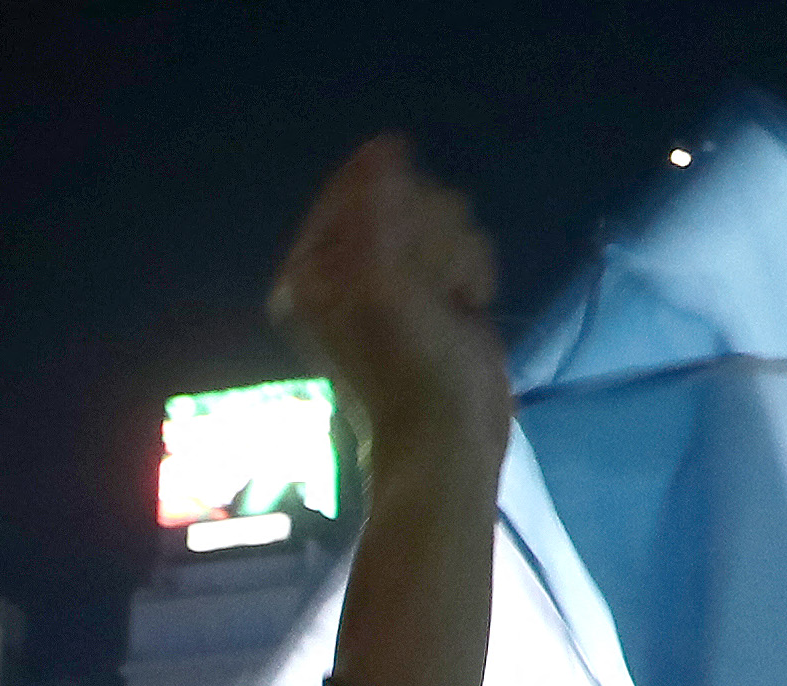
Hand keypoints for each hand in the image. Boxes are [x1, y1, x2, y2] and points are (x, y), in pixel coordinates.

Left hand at [270, 137, 510, 480]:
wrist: (448, 437)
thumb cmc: (407, 371)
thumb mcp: (381, 287)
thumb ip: (376, 212)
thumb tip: (383, 147)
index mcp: (314, 267)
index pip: (351, 189)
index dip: (391, 204)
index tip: (408, 257)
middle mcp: (349, 266)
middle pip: (404, 196)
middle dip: (429, 239)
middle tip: (428, 292)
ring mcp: (396, 275)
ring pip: (442, 215)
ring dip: (456, 256)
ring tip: (449, 305)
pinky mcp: (437, 287)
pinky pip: (464, 240)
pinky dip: (472, 270)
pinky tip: (467, 306)